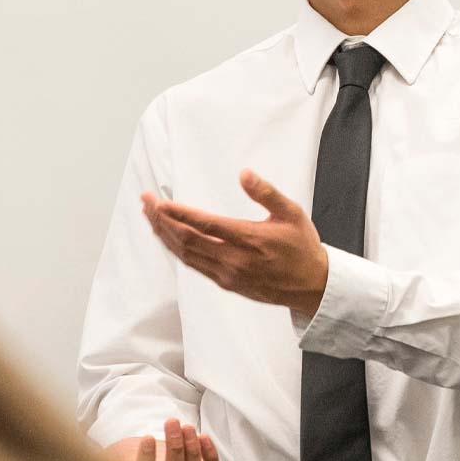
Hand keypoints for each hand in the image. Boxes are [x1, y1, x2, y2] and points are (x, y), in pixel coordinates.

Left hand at [141, 168, 328, 316]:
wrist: (312, 286)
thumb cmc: (302, 247)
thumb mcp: (292, 213)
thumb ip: (266, 193)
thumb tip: (244, 174)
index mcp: (251, 240)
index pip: (205, 225)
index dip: (178, 213)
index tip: (159, 201)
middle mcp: (235, 260)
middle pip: (188, 240)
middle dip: (163, 220)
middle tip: (147, 201)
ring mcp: (228, 275)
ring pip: (187, 255)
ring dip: (165, 235)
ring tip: (150, 216)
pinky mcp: (226, 284)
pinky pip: (194, 266)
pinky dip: (177, 250)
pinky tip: (169, 237)